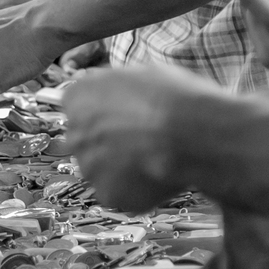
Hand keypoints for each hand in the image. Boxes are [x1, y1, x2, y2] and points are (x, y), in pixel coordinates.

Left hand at [58, 66, 211, 211]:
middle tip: (142, 141)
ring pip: (103, 170)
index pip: (80, 108)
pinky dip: (137, 189)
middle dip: (111, 143)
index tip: (126, 116)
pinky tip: (159, 176)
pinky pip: (121, 193)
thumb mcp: (143, 74)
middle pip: (88, 142)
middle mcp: (75, 133)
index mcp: (78, 97)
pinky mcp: (108, 194)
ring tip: (157, 158)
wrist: (193, 131)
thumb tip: (120, 94)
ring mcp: (89, 167)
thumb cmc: (174, 97)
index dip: (106, 113)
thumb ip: (120, 88)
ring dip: (123, 167)